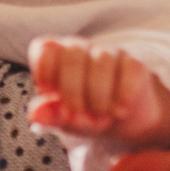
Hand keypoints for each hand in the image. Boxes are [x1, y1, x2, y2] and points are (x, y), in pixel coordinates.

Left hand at [28, 39, 169, 147]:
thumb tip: (34, 114)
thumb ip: (49, 115)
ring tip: (100, 120)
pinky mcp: (134, 64)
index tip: (50, 94)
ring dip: (98, 98)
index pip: (44, 48)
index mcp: (57, 58)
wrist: (122, 122)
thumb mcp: (63, 120)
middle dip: (73, 92)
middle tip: (77, 118)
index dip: (44, 71)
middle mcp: (82, 50)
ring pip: (102, 62)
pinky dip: (123, 95)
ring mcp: (109, 54)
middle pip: (72, 55)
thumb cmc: (85, 115)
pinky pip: (130, 70)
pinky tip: (119, 111)